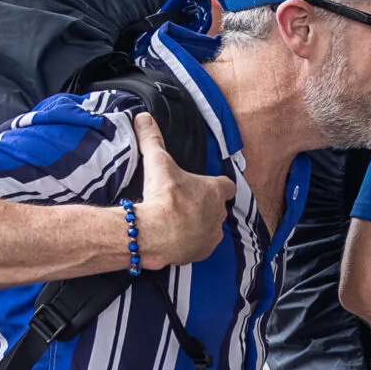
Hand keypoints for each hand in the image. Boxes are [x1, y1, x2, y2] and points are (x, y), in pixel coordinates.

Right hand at [129, 110, 231, 268]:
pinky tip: (176, 237)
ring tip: (179, 220)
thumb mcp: (157, 161)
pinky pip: (199, 245)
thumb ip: (152, 139)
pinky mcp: (201, 253)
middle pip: (217, 207)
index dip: (219, 184)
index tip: (211, 185)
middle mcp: (219, 214)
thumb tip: (143, 117)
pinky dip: (190, 242)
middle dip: (205, 204)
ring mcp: (212, 235)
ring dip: (198, 224)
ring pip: (210, 227)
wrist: (155, 233)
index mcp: (215, 191)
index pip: (227, 185)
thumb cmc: (163, 195)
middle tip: (185, 202)